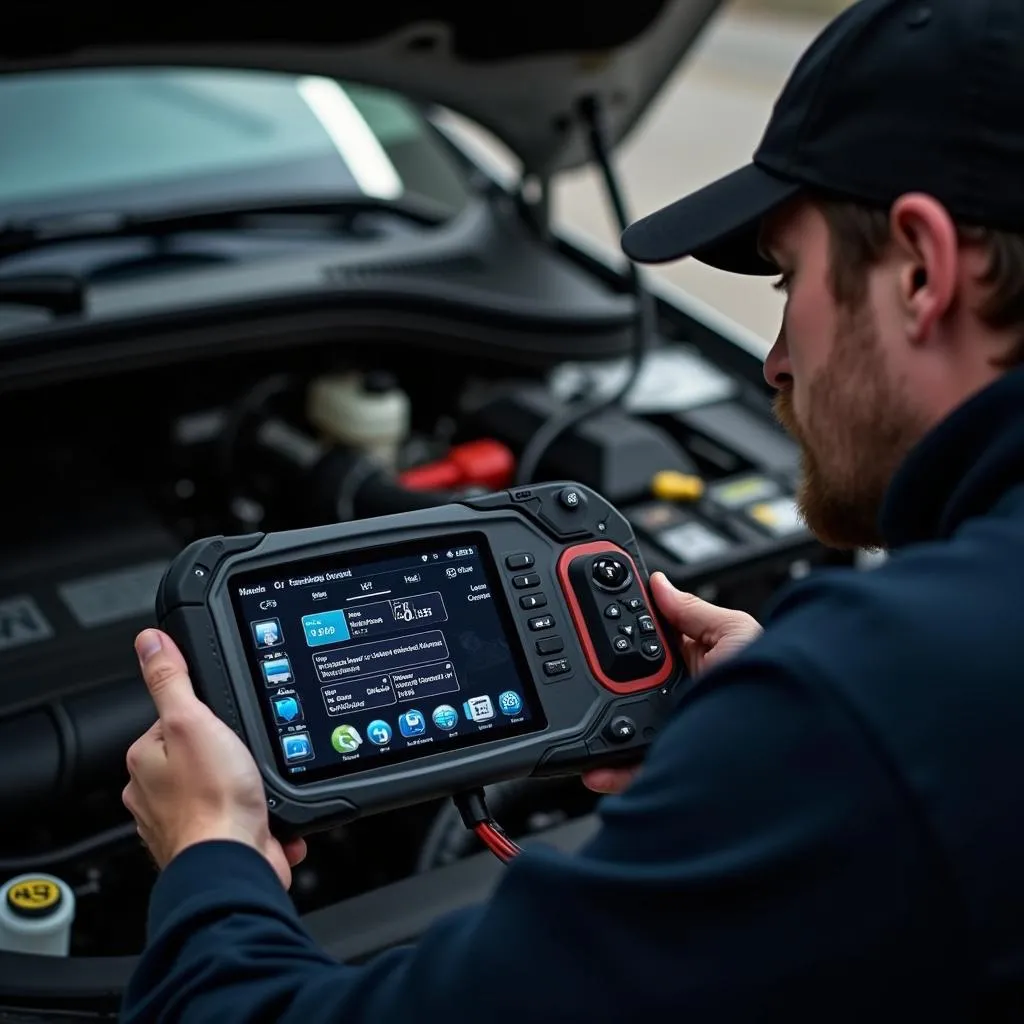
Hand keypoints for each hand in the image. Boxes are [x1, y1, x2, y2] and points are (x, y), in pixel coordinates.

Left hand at [122, 628, 306, 886]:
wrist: (234, 865)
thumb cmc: (212, 801)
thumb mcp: (193, 721)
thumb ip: (171, 681)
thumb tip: (149, 642)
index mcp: (146, 761)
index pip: (178, 720)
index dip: (209, 717)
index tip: (228, 725)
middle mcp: (157, 794)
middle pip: (206, 754)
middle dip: (235, 757)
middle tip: (250, 760)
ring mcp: (185, 822)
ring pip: (227, 790)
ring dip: (250, 790)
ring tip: (259, 791)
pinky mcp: (215, 844)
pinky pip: (245, 821)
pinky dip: (262, 819)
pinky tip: (266, 815)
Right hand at [582, 572, 762, 794]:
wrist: (788, 748)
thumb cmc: (778, 688)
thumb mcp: (736, 633)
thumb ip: (695, 611)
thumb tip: (659, 584)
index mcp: (697, 659)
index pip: (649, 641)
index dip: (623, 632)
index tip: (595, 621)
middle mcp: (681, 694)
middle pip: (628, 684)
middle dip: (603, 680)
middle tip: (584, 672)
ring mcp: (674, 730)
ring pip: (624, 726)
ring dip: (601, 725)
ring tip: (585, 720)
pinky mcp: (671, 762)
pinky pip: (632, 767)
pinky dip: (610, 769)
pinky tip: (597, 766)